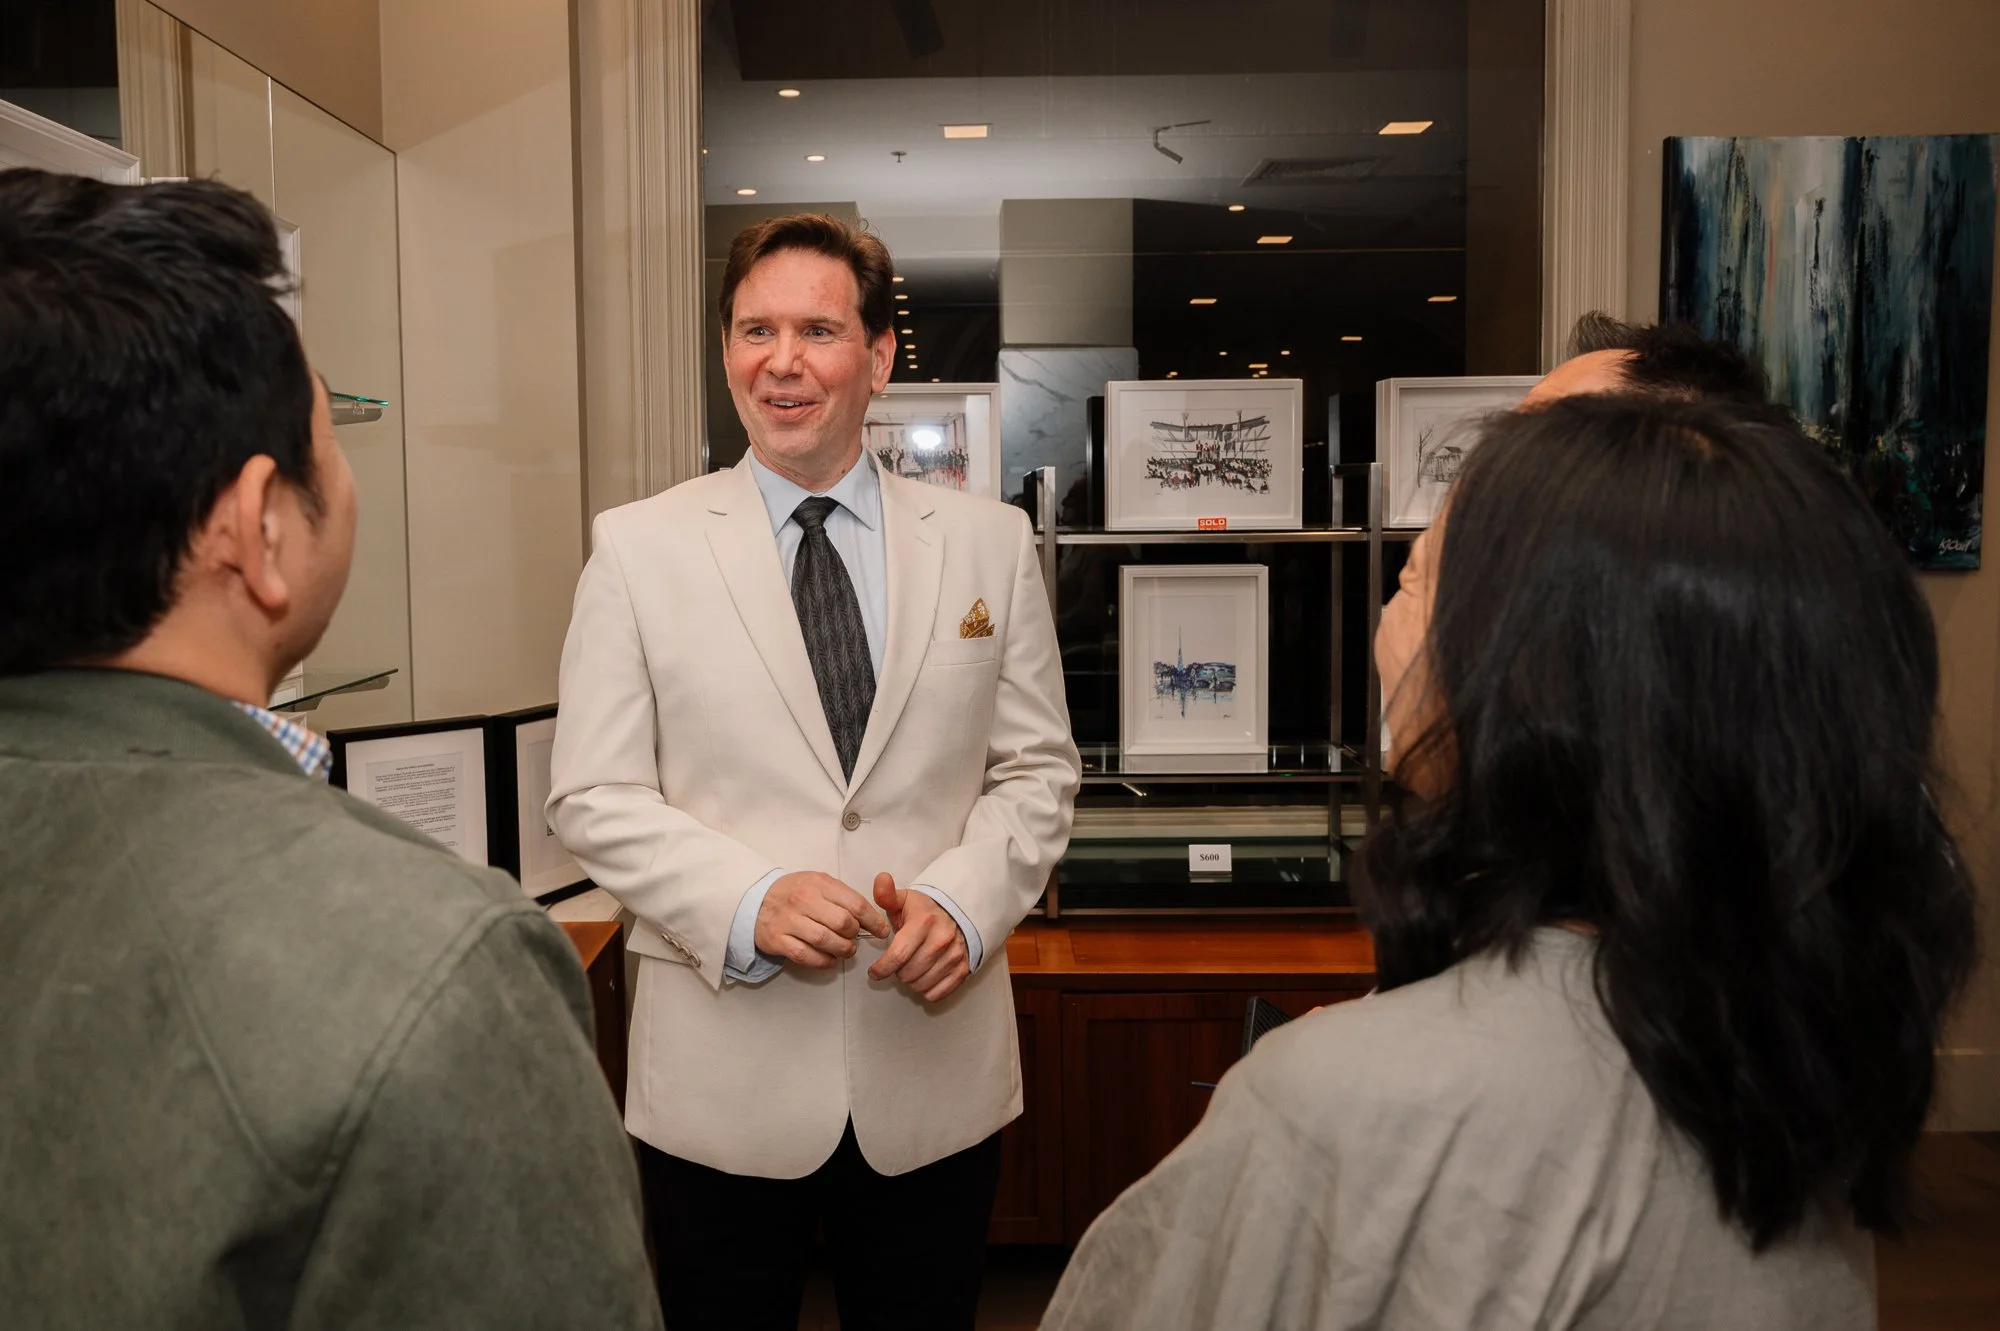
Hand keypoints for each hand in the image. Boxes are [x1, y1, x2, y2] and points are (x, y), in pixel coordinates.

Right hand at [755, 871, 892, 969]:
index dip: (873, 920)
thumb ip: (842, 896)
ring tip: (845, 951)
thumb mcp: (818, 883)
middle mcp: (804, 900)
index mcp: (819, 884)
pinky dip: (823, 961)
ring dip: (842, 950)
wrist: (755, 899)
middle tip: (855, 939)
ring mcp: (789, 921)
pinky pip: (806, 956)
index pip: (855, 904)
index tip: (881, 930)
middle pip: (842, 923)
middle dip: (854, 935)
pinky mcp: (777, 940)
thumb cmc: (794, 892)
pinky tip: (829, 960)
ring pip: (825, 940)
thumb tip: (870, 916)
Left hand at [865, 872, 970, 1002]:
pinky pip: (938, 993)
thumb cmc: (924, 911)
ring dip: (911, 981)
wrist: (957, 913)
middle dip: (897, 972)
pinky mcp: (963, 968)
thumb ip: (887, 894)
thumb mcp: (904, 900)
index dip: (882, 968)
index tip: (874, 972)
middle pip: (908, 974)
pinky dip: (927, 990)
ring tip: (911, 968)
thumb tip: (881, 879)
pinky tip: (924, 977)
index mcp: (923, 923)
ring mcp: (954, 955)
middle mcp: (941, 940)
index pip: (898, 955)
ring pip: (921, 985)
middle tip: (898, 962)